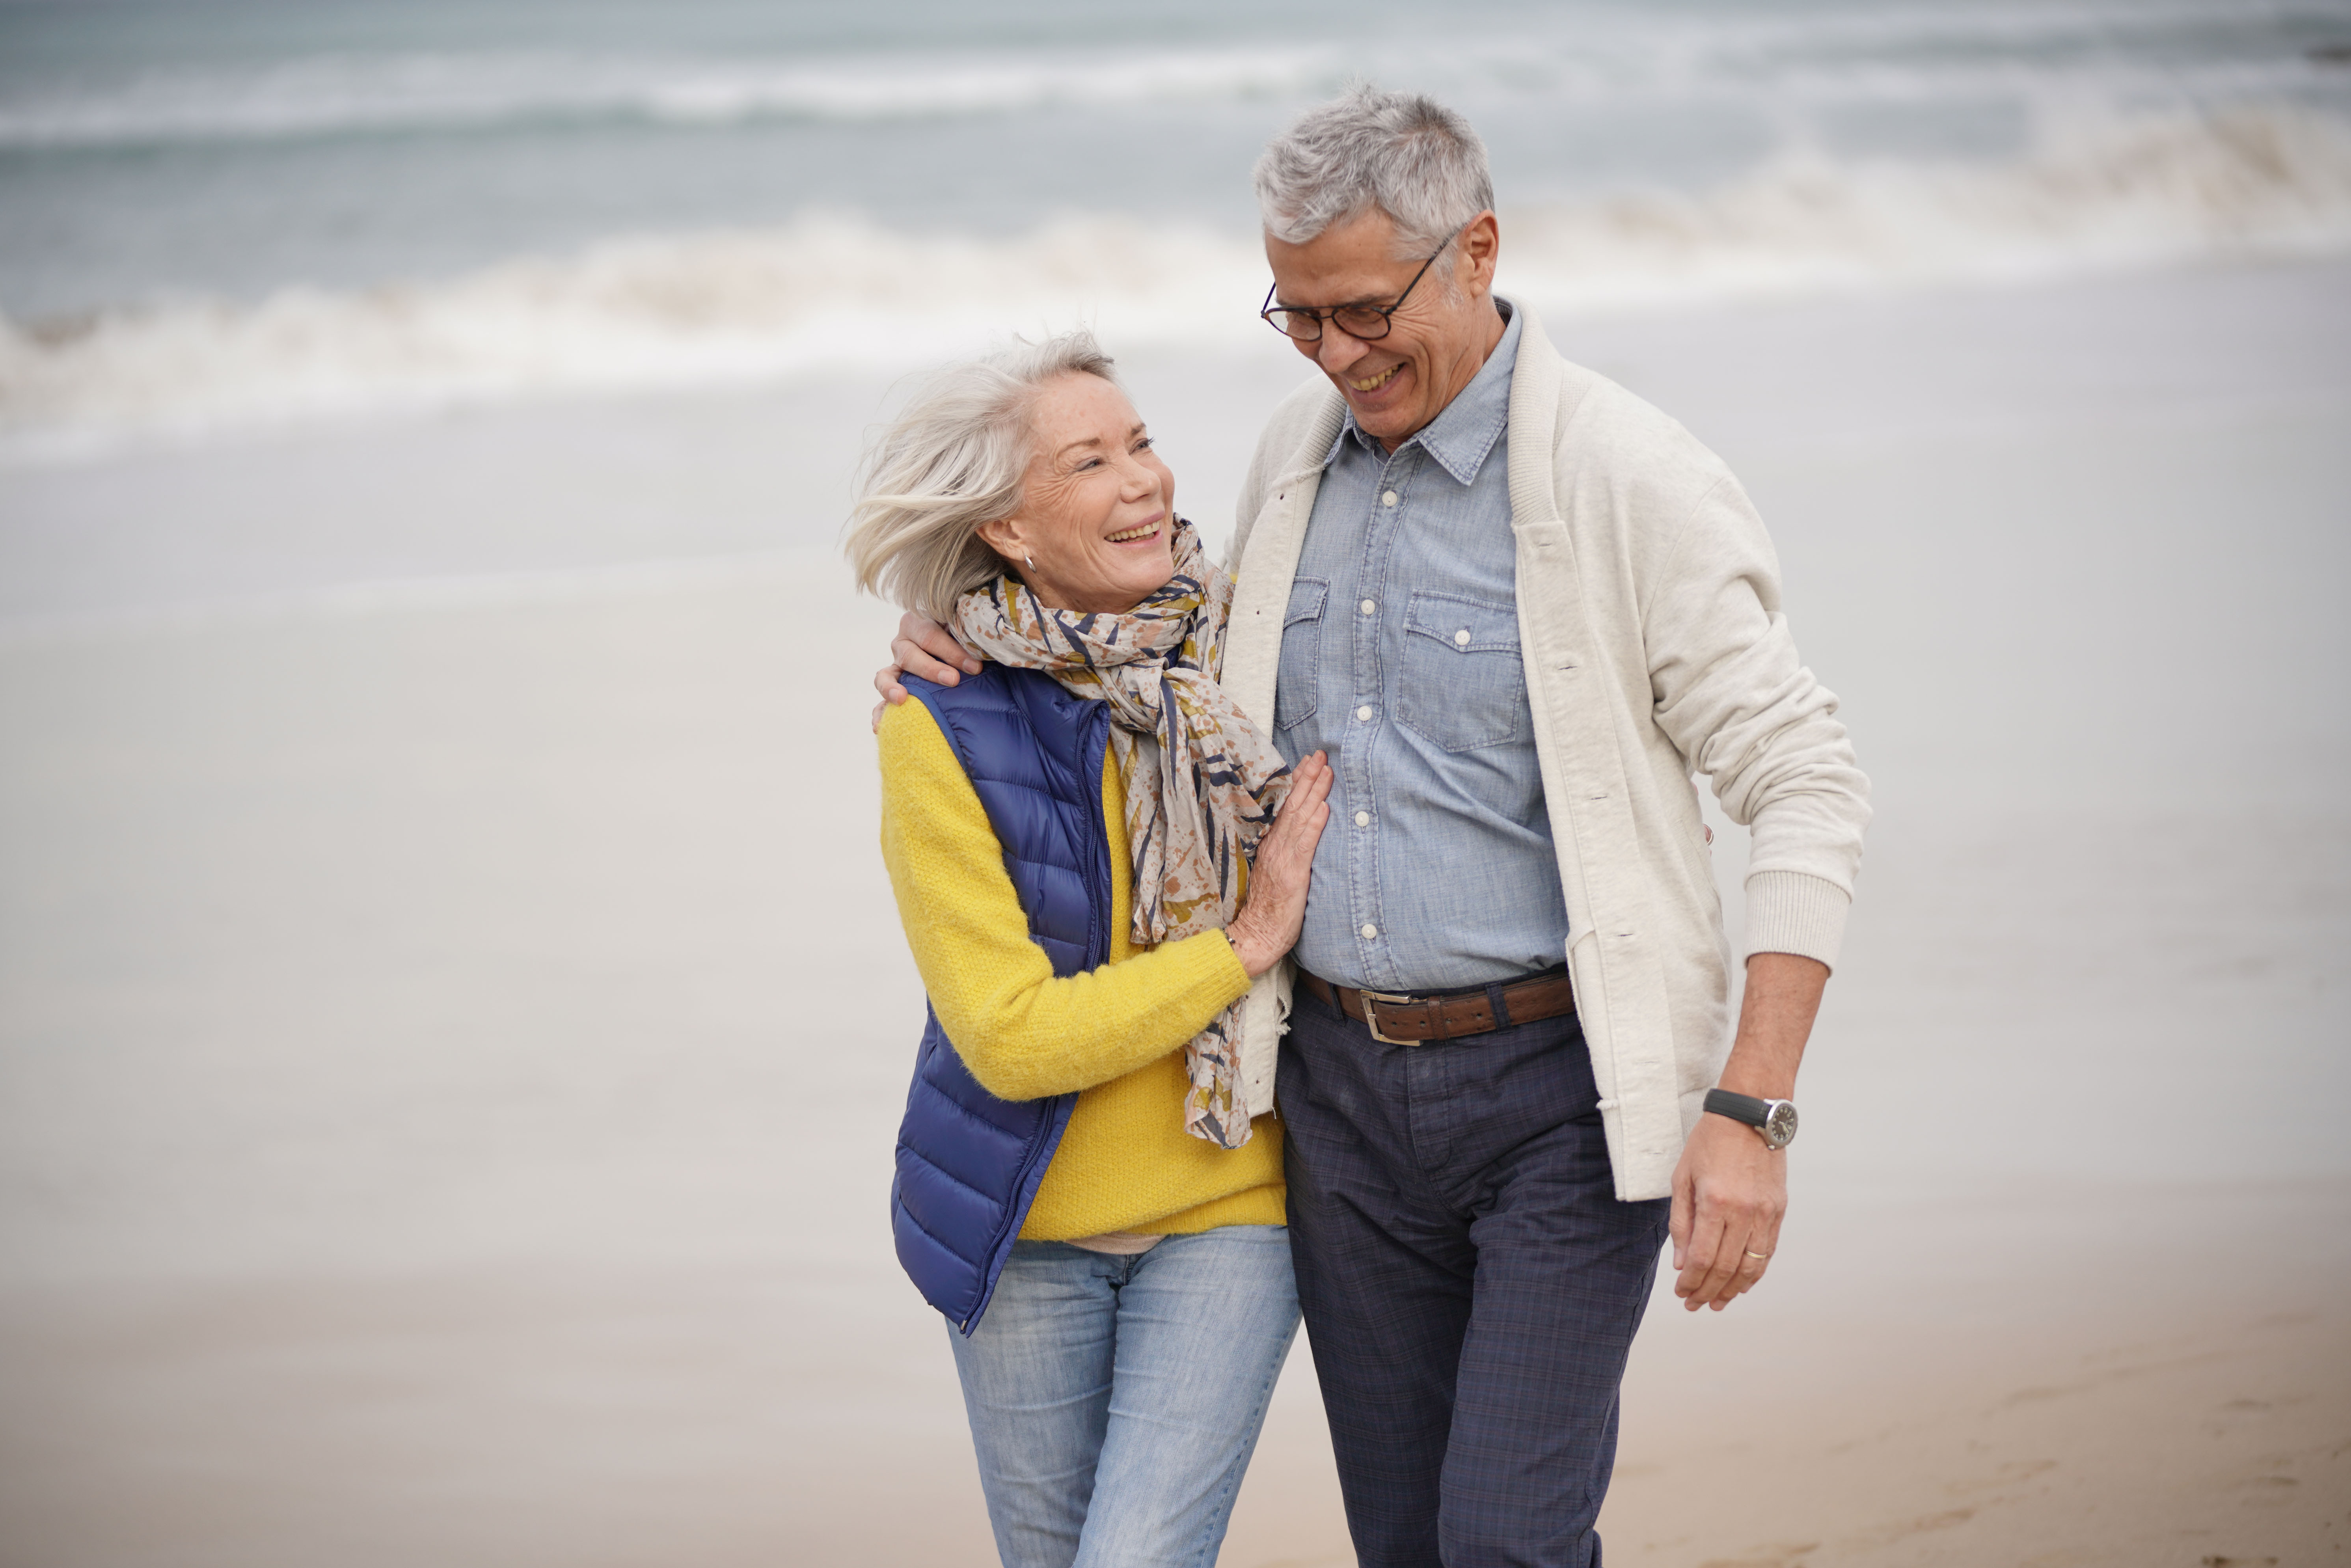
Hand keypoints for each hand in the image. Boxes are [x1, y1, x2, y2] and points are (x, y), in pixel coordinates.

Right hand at [871, 612, 983, 730]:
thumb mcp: (965, 632)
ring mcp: (895, 664)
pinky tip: (880, 727)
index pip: (931, 636)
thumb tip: (988, 651)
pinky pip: (881, 701)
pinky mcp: (892, 685)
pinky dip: (880, 712)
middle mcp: (903, 641)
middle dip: (931, 669)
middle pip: (910, 655)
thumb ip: (971, 637)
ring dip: (892, 687)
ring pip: (886, 675)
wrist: (955, 648)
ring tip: (901, 699)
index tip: (975, 668)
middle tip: (953, 681)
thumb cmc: (963, 638)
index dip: (952, 652)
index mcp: (919, 622)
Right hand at [1223, 751, 1330, 978]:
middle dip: (1308, 778)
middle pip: (1293, 805)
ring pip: (1300, 818)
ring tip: (1326, 771)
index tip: (1310, 762)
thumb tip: (1302, 830)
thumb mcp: (1274, 873)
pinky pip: (1305, 844)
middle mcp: (1275, 847)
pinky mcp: (1293, 874)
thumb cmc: (1268, 908)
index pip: (1286, 807)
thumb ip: (1285, 851)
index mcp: (1271, 845)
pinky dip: (1315, 824)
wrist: (1256, 935)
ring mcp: (1282, 859)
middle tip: (1321, 754)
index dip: (1298, 783)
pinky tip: (1324, 808)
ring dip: (1314, 792)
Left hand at [1669, 952, 1824, 1311]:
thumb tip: (1681, 1264)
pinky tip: (1741, 1283)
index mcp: (1714, 1203)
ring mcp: (1765, 1213)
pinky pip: (1767, 1252)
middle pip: (1724, 1268)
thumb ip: (1680, 1222)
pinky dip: (1754, 1273)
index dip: (1690, 1283)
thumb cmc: (1709, 1142)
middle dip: (1707, 1291)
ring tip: (1718, 1302)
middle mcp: (1743, 1212)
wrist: (1750, 1115)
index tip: (1681, 1294)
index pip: (1701, 1259)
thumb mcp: (1682, 1177)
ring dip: (1732, 1290)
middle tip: (1695, 1305)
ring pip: (1750, 1267)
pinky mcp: (1779, 1211)